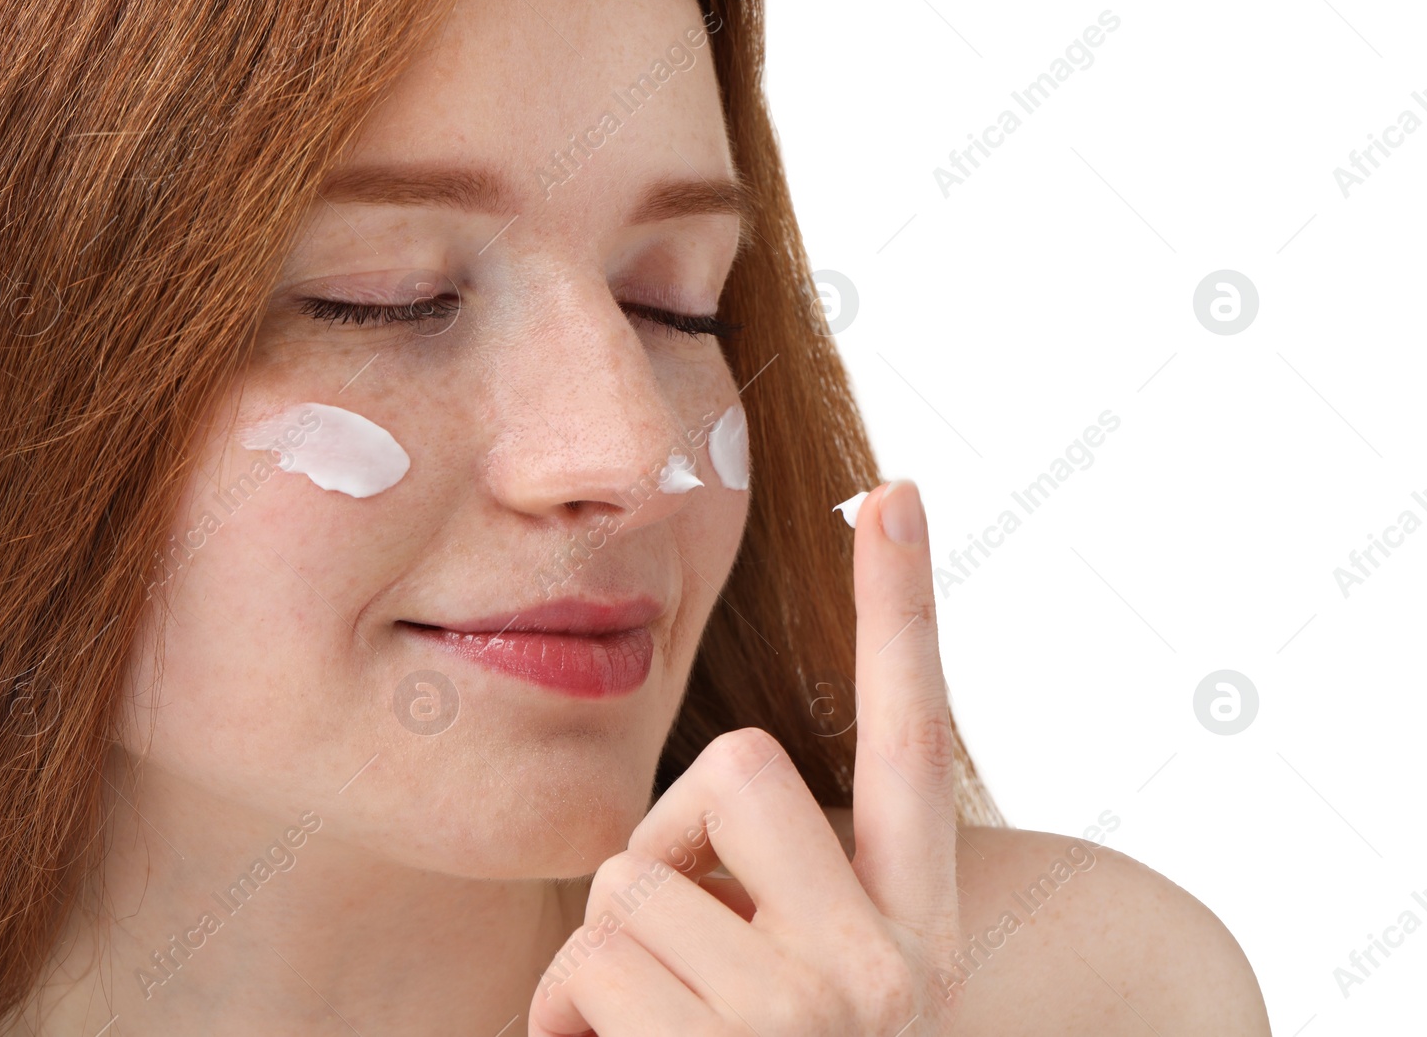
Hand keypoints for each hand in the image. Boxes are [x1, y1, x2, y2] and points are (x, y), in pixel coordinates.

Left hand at [528, 480, 962, 1035]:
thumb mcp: (799, 991)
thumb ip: (777, 890)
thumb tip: (691, 818)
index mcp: (913, 930)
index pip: (915, 741)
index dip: (903, 614)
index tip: (896, 493)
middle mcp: (888, 968)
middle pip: (737, 764)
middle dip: (663, 840)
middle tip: (664, 950)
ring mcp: (811, 1015)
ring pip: (630, 876)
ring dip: (598, 955)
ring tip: (637, 1035)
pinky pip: (583, 965)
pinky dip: (558, 1019)